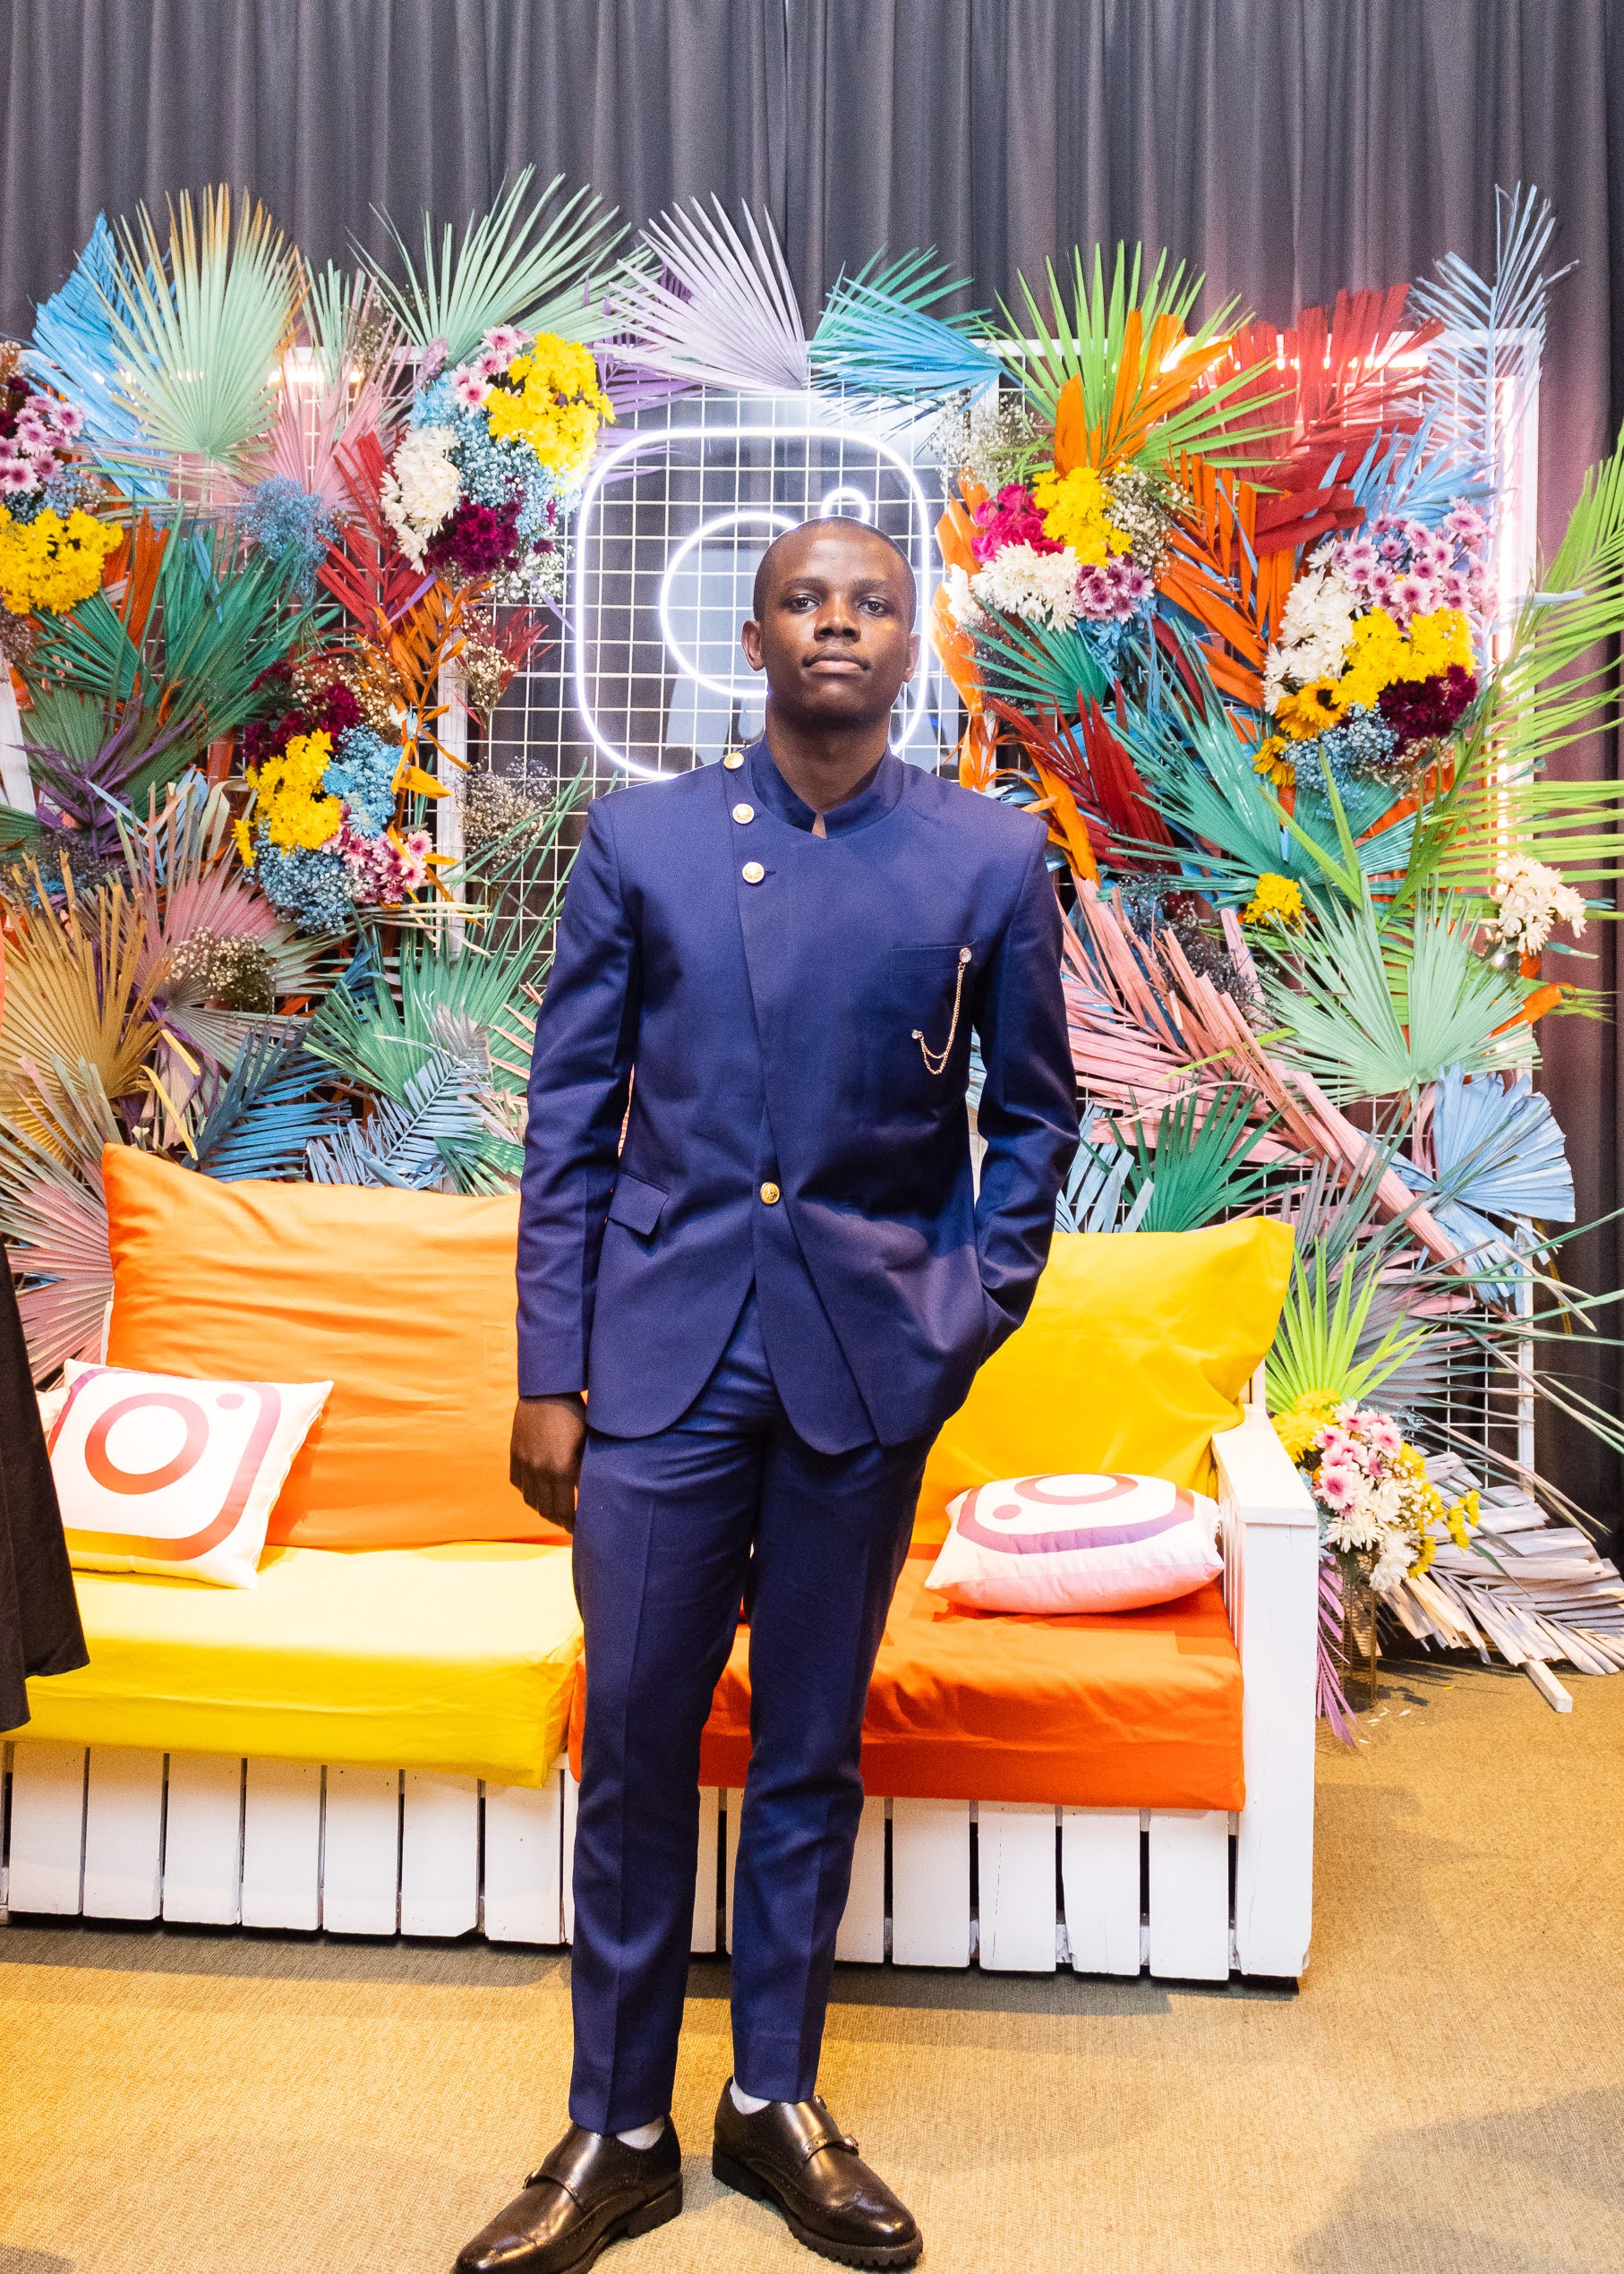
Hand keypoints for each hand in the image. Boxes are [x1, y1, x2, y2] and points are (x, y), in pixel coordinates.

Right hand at [511, 1394, 586, 1533]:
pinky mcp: (515, 1452)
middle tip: (569, 1524)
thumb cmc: (576, 1413)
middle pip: (546, 1509)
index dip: (571, 1524)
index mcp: (561, 1469)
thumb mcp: (587, 1442)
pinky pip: (517, 1482)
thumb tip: (589, 1494)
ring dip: (542, 1509)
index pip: (564, 1510)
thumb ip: (586, 1471)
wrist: (548, 1388)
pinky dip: (527, 1491)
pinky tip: (538, 1491)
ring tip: (554, 1511)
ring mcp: (524, 1462)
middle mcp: (539, 1469)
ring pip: (530, 1499)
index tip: (579, 1531)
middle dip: (558, 1520)